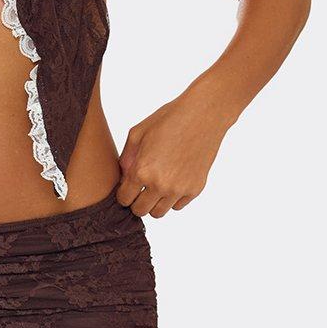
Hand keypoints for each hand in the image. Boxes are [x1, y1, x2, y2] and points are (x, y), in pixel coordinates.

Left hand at [116, 92, 228, 216]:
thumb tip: (123, 177)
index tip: (127, 186)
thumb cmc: (168, 119)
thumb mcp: (138, 133)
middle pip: (140, 211)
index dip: (123, 194)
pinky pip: (177, 205)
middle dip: (136, 201)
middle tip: (140, 188)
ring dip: (154, 202)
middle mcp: (160, 185)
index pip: (124, 199)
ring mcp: (180, 189)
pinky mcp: (196, 189)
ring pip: (159, 213)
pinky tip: (172, 180)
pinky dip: (172, 198)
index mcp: (142, 171)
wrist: (203, 115)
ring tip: (156, 186)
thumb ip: (126, 159)